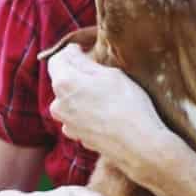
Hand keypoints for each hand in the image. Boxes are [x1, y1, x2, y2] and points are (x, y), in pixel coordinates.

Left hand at [44, 43, 165, 169]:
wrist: (139, 144)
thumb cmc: (127, 104)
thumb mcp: (109, 74)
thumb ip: (83, 61)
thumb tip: (70, 52)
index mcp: (63, 84)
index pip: (57, 60)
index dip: (71, 53)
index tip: (86, 51)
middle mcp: (58, 105)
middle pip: (63, 81)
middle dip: (78, 75)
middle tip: (102, 74)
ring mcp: (66, 123)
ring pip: (71, 100)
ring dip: (83, 95)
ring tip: (107, 96)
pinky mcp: (77, 137)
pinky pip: (79, 117)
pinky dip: (88, 112)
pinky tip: (107, 114)